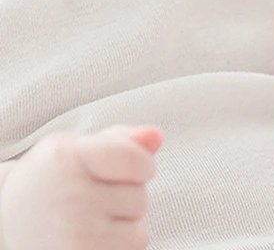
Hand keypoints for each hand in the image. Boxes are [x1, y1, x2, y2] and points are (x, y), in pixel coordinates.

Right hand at [0, 125, 161, 249]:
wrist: (5, 226)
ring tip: (90, 221)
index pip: (136, 160)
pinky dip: (117, 247)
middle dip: (125, 197)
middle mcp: (71, 197)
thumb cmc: (48, 181)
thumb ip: (121, 139)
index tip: (127, 169)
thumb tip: (156, 136)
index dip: (141, 165)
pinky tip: (92, 239)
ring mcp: (75, 233)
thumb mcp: (76, 148)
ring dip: (123, 227)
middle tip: (91, 199)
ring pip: (138, 231)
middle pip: (140, 197)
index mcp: (69, 158)